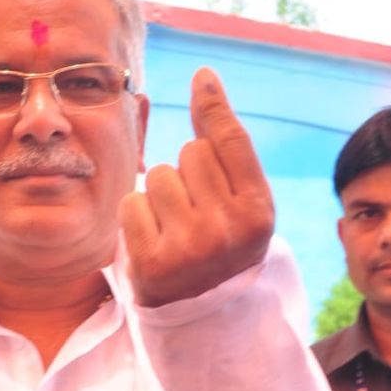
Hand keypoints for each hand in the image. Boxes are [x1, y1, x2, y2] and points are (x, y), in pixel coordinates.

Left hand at [119, 67, 274, 305]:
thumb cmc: (221, 241)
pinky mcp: (152, 262)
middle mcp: (228, 229)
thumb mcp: (238, 200)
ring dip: (159, 195)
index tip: (201, 77)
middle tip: (195, 211)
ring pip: (158, 176)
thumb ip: (223, 144)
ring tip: (173, 226)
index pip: (230, 142)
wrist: (202, 312)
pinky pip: (132, 204)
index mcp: (258, 212)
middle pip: (190, 154)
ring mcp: (190, 248)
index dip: (213, 107)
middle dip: (186, 172)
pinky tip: (153, 239)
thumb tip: (204, 78)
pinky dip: (136, 217)